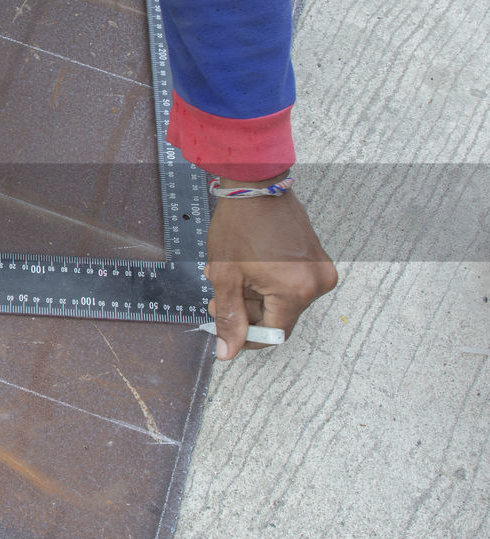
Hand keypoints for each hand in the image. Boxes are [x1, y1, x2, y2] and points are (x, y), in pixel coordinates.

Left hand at [204, 177, 337, 360]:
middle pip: (279, 316)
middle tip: (218, 296)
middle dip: (245, 309)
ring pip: (281, 299)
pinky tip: (246, 266)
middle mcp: (316, 283)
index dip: (247, 336)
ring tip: (230, 273)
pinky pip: (290, 283)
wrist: (255, 186)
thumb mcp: (227, 277)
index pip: (275, 333)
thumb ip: (228, 317)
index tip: (227, 330)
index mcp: (297, 291)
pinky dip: (266, 281)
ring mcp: (319, 269)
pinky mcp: (316, 257)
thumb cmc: (239, 225)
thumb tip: (228, 352)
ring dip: (253, 294)